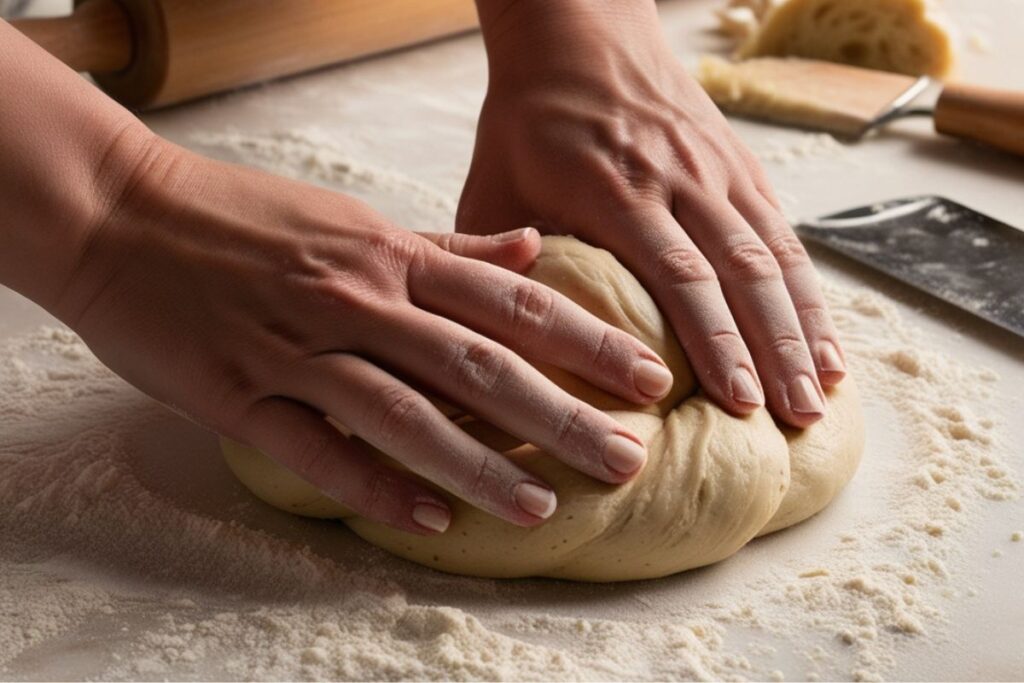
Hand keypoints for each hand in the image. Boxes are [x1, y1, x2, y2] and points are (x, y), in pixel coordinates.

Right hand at [52, 128, 673, 533]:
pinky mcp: (241, 395)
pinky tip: (426, 520)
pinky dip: (373, 485)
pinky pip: (318, 449)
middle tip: (627, 459)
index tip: (648, 377)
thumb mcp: (354, 218)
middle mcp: (358, 301)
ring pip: (406, 413)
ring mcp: (299, 350)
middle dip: (560, 415)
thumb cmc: (243, 216)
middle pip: (480, 364)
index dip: (587, 340)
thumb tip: (529, 248)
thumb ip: (448, 244)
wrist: (120, 213)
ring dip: (478, 465)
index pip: (511, 301)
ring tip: (542, 509)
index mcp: (391, 256)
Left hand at [461, 0, 845, 427]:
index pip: (679, 276)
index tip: (738, 401)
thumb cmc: (529, 123)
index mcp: (616, 191)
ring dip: (803, 328)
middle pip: (742, 273)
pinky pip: (783, 234)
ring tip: (822, 392)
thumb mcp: (493, 190)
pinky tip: (824, 341)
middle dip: (774, 350)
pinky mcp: (738, 167)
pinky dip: (808, 291)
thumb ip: (504, 264)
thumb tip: (513, 344)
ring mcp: (717, 171)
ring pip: (774, 256)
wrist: (577, 34)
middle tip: (795, 419)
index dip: (714, 341)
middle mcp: (680, 180)